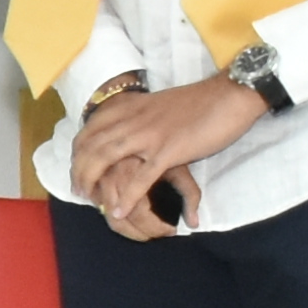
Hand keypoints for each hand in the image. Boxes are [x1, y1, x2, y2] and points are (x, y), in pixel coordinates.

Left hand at [68, 70, 261, 238]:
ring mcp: (149, 135)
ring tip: (91, 202)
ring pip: (106, 159)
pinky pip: (140, 178)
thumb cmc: (200, 101)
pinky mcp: (169, 151)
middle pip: (91, 146)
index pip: (90, 129)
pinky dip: (126, 198)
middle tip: (78, 190)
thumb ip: (140, 115)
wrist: (231, 94)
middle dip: (79, 170)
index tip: (76, 165)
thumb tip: (129, 128)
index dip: (78, 150)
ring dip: (92, 182)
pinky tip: (119, 212)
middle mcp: (133, 119)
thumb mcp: (159, 103)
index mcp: (131, 107)